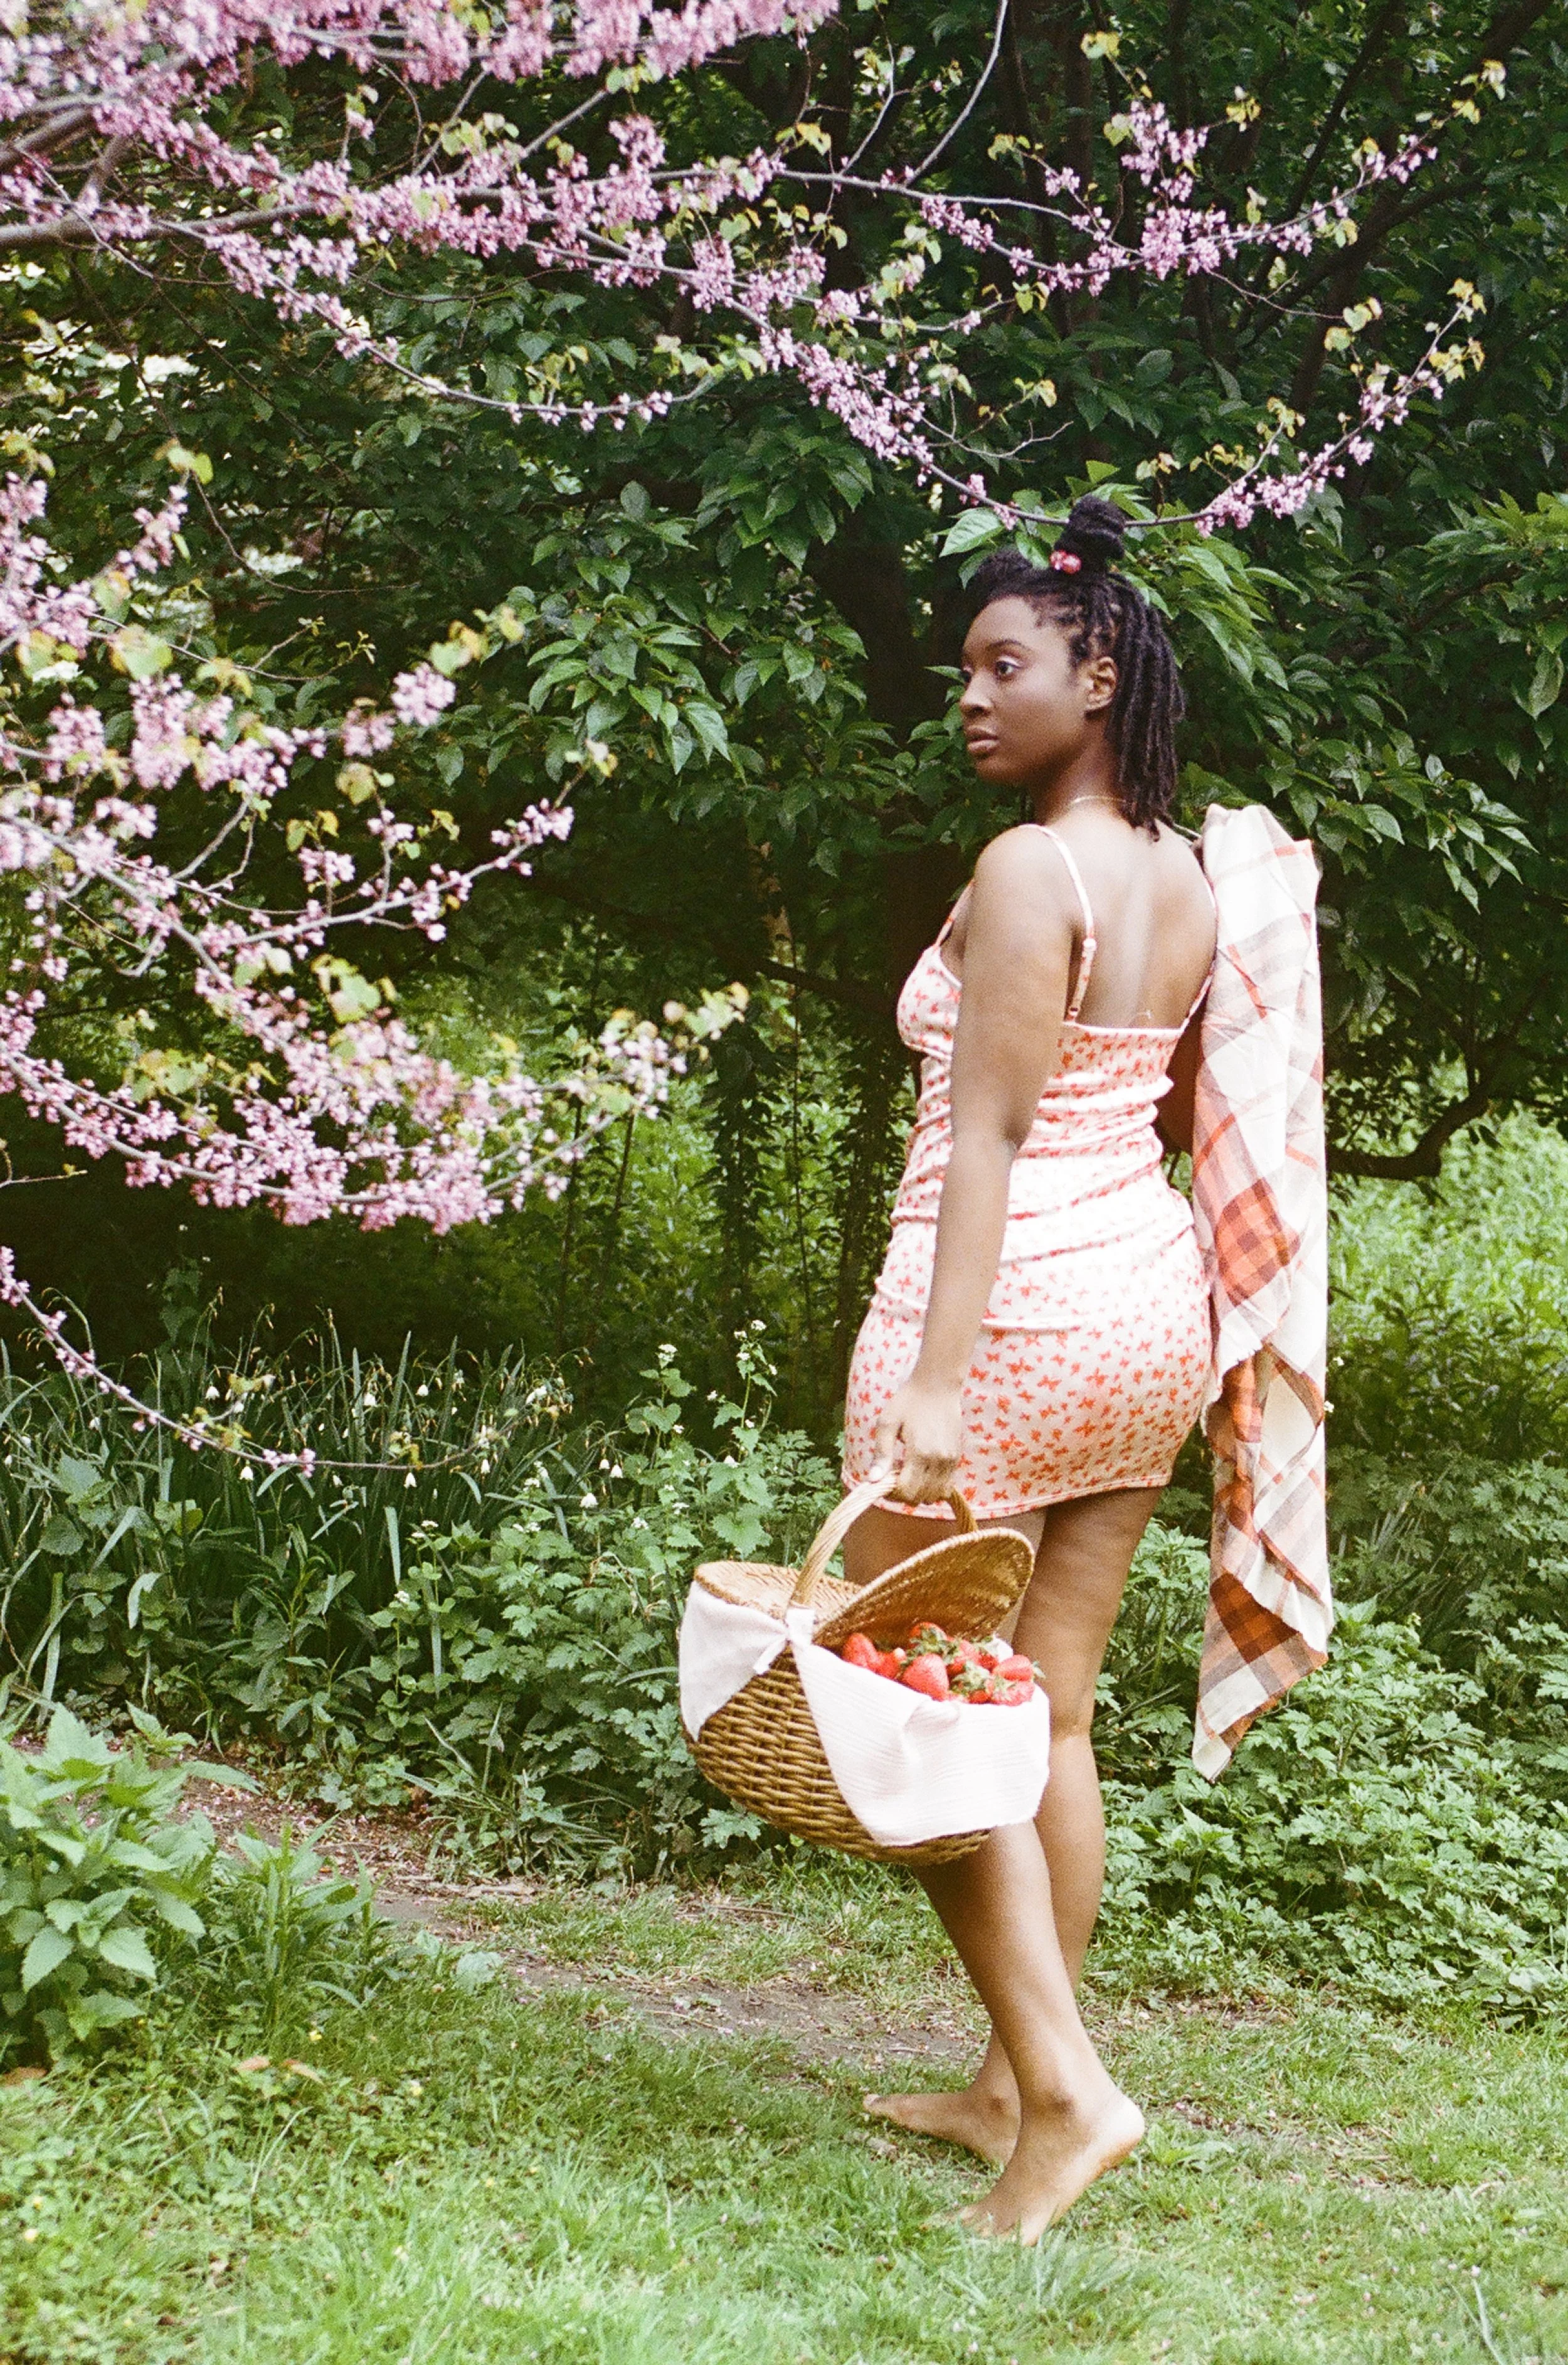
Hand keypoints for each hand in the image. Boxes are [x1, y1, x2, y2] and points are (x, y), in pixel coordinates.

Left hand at [873, 1373, 963, 1504]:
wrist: (937, 1385)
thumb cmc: (908, 1401)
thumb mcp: (887, 1423)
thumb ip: (881, 1453)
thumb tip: (872, 1481)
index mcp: (920, 1453)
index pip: (906, 1491)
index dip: (892, 1492)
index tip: (884, 1479)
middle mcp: (939, 1460)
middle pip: (920, 1497)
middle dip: (903, 1493)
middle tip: (894, 1474)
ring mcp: (951, 1461)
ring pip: (934, 1496)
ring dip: (918, 1492)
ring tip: (908, 1472)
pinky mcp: (956, 1458)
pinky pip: (946, 1487)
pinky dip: (932, 1487)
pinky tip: (921, 1471)